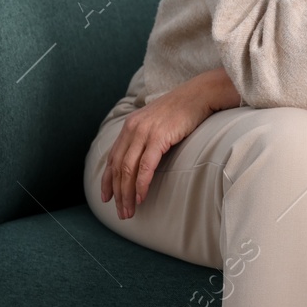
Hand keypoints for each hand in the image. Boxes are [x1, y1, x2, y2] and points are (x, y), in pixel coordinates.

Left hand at [101, 68, 240, 217]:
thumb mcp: (157, 121)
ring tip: (129, 211)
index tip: (106, 197)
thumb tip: (143, 155)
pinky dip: (141, 184)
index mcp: (130, 126)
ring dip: (127, 193)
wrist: (200, 94)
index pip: (113, 157)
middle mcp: (133, 129)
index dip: (107, 180)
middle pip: (118, 167)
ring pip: (128, 169)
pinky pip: (146, 166)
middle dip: (117, 193)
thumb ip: (146, 135)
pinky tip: (141, 197)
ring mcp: (145, 132)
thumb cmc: (182, 109)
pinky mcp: (159, 137)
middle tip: (120, 212)